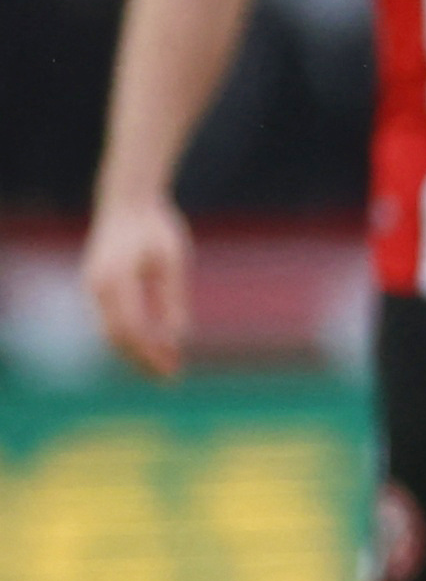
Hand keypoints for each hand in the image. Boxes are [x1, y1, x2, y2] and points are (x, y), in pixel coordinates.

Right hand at [82, 194, 192, 378]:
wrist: (128, 202)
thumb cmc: (156, 228)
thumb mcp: (173, 263)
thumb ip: (172, 300)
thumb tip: (178, 338)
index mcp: (116, 279)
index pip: (131, 329)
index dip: (151, 353)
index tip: (172, 370)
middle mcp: (97, 286)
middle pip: (116, 337)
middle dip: (142, 360)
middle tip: (170, 378)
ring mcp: (92, 287)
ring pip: (110, 332)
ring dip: (135, 352)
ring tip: (164, 367)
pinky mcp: (96, 287)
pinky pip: (109, 321)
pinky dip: (130, 338)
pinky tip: (153, 346)